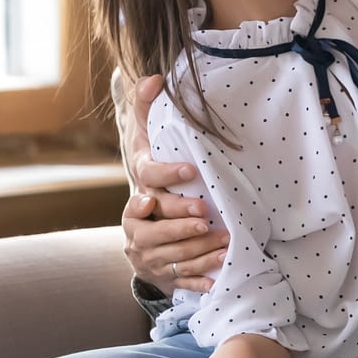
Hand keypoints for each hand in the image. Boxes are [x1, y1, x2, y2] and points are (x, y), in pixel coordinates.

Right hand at [122, 74, 229, 289]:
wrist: (141, 225)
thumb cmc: (150, 175)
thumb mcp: (144, 141)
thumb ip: (145, 108)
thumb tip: (155, 77)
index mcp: (136, 196)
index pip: (145, 183)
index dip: (166, 177)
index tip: (190, 170)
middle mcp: (135, 230)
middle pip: (154, 230)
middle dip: (180, 222)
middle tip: (206, 216)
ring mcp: (146, 255)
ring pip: (170, 256)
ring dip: (196, 251)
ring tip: (222, 242)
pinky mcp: (161, 273)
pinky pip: (179, 280)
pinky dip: (198, 280)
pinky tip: (217, 279)